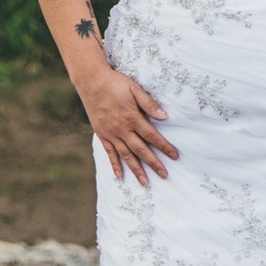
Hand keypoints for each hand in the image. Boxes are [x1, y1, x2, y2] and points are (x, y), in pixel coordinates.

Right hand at [75, 68, 177, 185]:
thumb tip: (164, 116)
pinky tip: (120, 176)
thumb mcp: (134, 89)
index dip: (164, 147)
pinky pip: (110, 154)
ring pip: (126, 156)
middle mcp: (122, 129)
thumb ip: (149, 104)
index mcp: (132, 118)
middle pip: (141, 150)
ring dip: (136, 170)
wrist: (91, 82)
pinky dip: (115, 165)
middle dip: (154, 163)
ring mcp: (111, 134)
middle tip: (164, 175)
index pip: (152, 136)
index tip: (175, 156)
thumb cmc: (115, 83)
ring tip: (145, 183)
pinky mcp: (102, 135)